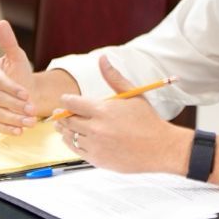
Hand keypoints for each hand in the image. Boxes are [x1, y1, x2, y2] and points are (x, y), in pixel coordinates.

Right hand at [0, 21, 43, 134]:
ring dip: (13, 119)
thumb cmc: (20, 75)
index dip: (12, 88)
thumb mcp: (17, 58)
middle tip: (32, 110)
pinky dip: (6, 129)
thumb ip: (9, 43)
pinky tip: (20, 130)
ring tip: (30, 122)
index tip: (27, 94)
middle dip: (15, 105)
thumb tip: (2, 23)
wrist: (24, 93)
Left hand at [53, 56, 188, 173]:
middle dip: (62, 115)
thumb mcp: (133, 94)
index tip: (65, 100)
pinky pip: (75, 150)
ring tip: (62, 126)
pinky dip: (71, 143)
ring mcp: (95, 145)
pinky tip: (73, 138)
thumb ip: (114, 77)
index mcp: (103, 110)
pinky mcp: (97, 160)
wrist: (160, 148)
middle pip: (67, 120)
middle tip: (58, 113)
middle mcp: (96, 128)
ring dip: (64, 130)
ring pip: (69, 136)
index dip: (66, 100)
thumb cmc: (148, 120)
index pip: (72, 103)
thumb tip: (102, 58)